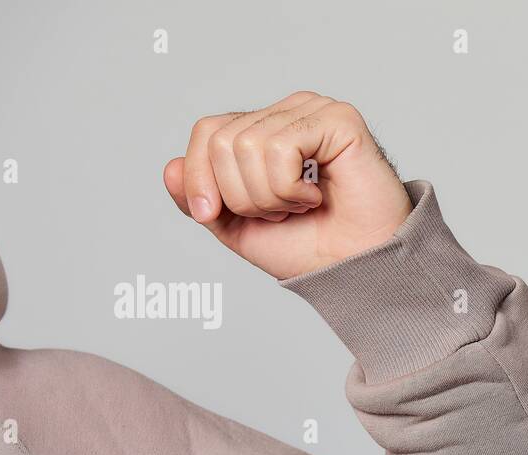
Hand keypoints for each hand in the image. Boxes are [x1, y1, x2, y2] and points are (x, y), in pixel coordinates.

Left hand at [163, 91, 412, 279]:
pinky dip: (289, 187)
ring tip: (301, 206)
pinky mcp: (338, 120)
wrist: (357, 270)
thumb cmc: (313, 248)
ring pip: (247, 146)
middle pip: (222, 140)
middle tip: (280, 213)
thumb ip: (203, 198)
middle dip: (241, 195)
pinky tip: (316, 196)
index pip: (207, 131)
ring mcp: (314, 112)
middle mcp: (289, 113)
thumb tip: (170, 169)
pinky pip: (280, 147)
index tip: (213, 216)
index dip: (198, 176)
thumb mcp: (238, 228)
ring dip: (269, 195)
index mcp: (266, 130)